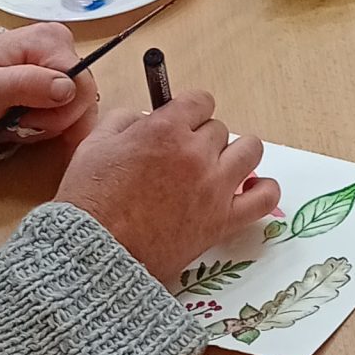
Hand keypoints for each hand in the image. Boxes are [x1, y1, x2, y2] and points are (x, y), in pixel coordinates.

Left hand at [0, 26, 98, 147]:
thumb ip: (25, 85)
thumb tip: (68, 88)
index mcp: (49, 40)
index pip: (82, 85)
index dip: (58, 113)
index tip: (24, 120)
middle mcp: (62, 45)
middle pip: (83, 97)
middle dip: (52, 121)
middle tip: (16, 122)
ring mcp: (62, 61)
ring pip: (78, 107)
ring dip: (48, 124)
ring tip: (15, 122)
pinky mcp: (59, 77)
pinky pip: (71, 108)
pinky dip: (49, 122)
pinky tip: (25, 120)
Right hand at [56, 90, 275, 291]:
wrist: (94, 254)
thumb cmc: (88, 200)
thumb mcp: (94, 145)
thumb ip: (124, 120)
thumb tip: (147, 118)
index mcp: (165, 130)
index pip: (200, 100)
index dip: (189, 111)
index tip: (180, 124)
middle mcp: (196, 153)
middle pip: (218, 129)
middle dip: (200, 139)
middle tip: (180, 159)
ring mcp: (214, 187)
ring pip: (250, 150)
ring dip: (234, 155)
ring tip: (216, 169)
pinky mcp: (223, 220)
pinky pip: (265, 196)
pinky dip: (263, 189)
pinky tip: (249, 188)